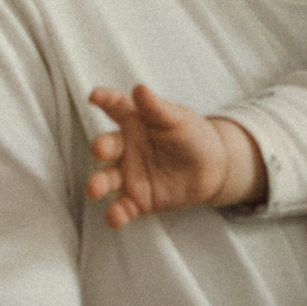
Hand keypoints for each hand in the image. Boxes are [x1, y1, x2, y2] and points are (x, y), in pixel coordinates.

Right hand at [85, 85, 253, 223]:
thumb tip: (139, 88)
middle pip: (107, 145)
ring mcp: (127, 174)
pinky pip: (122, 208)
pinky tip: (115, 217)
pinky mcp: (136, 199)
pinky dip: (115, 214)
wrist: (212, 169)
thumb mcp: (179, 119)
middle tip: (99, 150)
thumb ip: (157, 108)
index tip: (95, 96)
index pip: (116, 106)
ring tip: (94, 189)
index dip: (105, 99)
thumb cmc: (191, 136)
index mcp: (134, 121)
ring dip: (98, 183)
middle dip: (101, 147)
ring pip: (106, 179)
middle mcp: (125, 147)